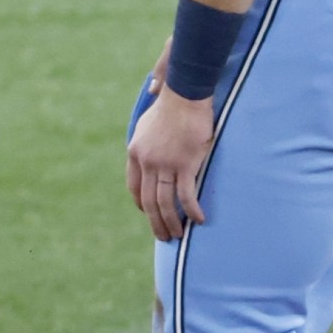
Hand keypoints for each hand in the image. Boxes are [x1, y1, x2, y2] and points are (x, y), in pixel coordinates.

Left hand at [127, 66, 213, 242]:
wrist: (184, 95)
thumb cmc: (170, 108)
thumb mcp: (146, 126)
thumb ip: (145, 142)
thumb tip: (147, 148)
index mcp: (135, 153)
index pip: (133, 187)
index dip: (141, 204)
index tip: (148, 214)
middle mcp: (147, 161)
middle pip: (148, 200)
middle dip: (156, 221)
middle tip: (164, 236)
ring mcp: (165, 164)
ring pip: (165, 202)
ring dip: (171, 222)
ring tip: (179, 235)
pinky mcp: (185, 164)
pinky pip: (186, 195)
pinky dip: (192, 210)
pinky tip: (199, 220)